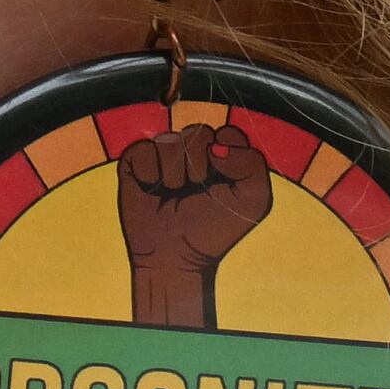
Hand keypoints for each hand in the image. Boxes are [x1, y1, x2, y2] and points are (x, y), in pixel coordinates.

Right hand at [116, 122, 270, 328]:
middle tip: (197, 192)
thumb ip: (251, 163)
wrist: (173, 255)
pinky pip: (142, 149)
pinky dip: (148, 173)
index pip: (228, 132)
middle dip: (199, 166)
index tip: (224, 183)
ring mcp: (163, 155)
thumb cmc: (213, 230)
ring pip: (169, 140)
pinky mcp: (136, 161)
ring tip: (174, 195)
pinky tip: (152, 190)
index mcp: (224, 156)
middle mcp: (194, 151)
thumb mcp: (253, 200)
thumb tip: (215, 145)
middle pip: (198, 132)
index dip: (227, 156)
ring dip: (173, 174)